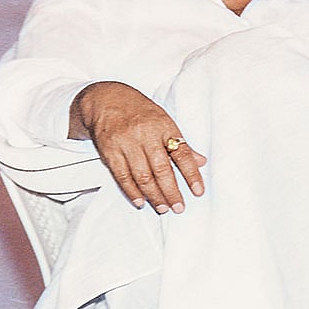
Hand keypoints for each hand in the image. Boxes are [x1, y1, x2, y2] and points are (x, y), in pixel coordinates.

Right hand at [69, 81, 206, 212]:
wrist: (107, 100)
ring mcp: (126, 144)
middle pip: (161, 169)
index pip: (181, 153)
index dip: (191, 174)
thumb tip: (201, 161)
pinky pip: (122, 176)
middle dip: (171, 191)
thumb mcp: (165, 121)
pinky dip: (132, 191)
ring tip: (163, 207)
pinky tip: (141, 201)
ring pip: (142, 176)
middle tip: (179, 206)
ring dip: (154, 195)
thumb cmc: (140, 112)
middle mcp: (145, 135)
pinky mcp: (110, 152)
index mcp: (163, 126)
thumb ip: (181, 143)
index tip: (198, 191)